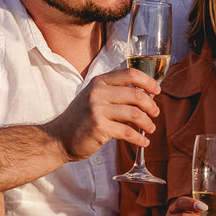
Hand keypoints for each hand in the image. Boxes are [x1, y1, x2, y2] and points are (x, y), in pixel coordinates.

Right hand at [40, 68, 160, 161]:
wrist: (58, 138)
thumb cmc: (80, 119)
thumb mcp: (94, 97)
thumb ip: (115, 93)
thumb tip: (146, 95)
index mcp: (98, 82)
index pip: (130, 73)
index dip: (148, 81)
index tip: (157, 90)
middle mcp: (97, 93)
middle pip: (136, 94)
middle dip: (151, 105)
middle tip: (155, 113)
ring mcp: (97, 110)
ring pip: (134, 114)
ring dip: (147, 123)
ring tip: (150, 128)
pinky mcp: (99, 129)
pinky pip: (128, 132)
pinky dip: (140, 138)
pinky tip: (143, 142)